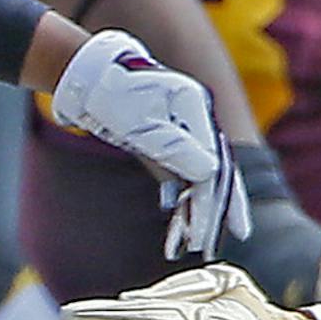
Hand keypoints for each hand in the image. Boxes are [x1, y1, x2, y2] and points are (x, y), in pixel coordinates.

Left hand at [48, 30, 245, 257]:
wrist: (88, 77)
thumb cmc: (113, 94)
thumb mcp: (141, 123)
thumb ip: (175, 147)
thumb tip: (210, 174)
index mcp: (196, 111)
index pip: (218, 163)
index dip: (226, 199)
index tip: (232, 229)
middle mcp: (193, 121)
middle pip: (214, 170)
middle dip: (218, 209)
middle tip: (226, 241)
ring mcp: (178, 132)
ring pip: (195, 176)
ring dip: (196, 209)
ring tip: (193, 242)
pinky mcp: (160, 142)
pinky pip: (176, 175)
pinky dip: (179, 199)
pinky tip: (178, 223)